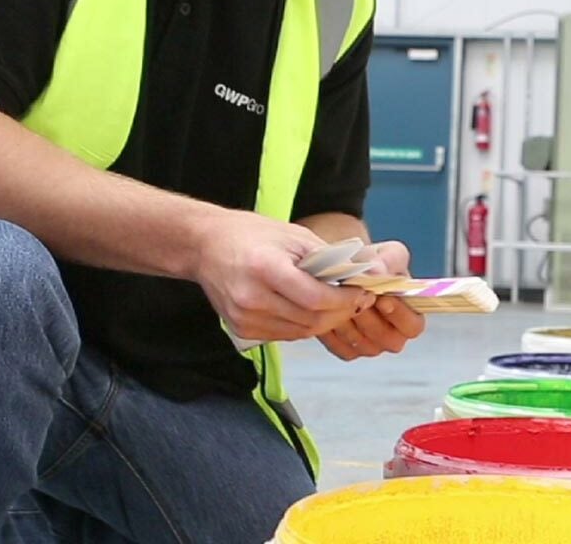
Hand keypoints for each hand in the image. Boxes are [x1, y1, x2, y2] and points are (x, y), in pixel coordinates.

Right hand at [195, 210, 375, 341]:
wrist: (205, 246)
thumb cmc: (251, 234)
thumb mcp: (293, 235)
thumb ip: (327, 258)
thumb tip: (365, 276)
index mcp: (265, 268)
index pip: (315, 297)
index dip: (344, 300)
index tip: (362, 293)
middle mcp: (252, 297)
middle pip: (311, 319)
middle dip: (340, 313)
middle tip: (357, 301)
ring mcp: (244, 317)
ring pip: (301, 332)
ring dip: (325, 322)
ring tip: (337, 305)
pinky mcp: (241, 328)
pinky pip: (284, 335)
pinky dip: (303, 326)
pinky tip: (310, 310)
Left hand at [317, 241, 425, 359]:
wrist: (343, 269)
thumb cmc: (372, 263)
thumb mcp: (385, 254)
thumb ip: (388, 261)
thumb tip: (378, 272)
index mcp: (410, 316)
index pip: (413, 326)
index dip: (399, 314)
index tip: (382, 297)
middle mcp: (392, 335)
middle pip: (385, 338)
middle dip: (368, 314)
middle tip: (353, 294)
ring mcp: (370, 345)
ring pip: (361, 343)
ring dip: (347, 319)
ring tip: (338, 297)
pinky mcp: (347, 349)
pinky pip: (341, 346)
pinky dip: (333, 329)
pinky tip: (328, 309)